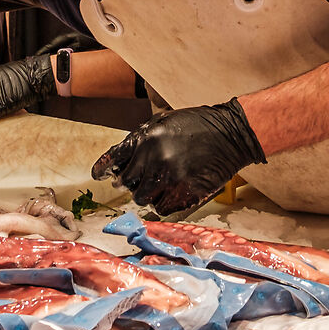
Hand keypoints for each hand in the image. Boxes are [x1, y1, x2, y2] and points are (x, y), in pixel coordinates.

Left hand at [92, 99, 266, 216]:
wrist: (231, 134)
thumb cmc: (198, 126)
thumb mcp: (164, 121)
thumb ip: (141, 140)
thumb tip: (120, 162)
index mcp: (147, 138)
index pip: (115, 158)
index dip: (104, 168)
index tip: (97, 175)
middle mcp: (155, 159)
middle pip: (126, 183)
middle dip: (128, 183)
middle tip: (137, 181)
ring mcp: (170, 178)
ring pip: (142, 199)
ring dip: (146, 195)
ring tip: (158, 187)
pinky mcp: (185, 193)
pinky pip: (162, 208)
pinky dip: (163, 204)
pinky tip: (171, 193)